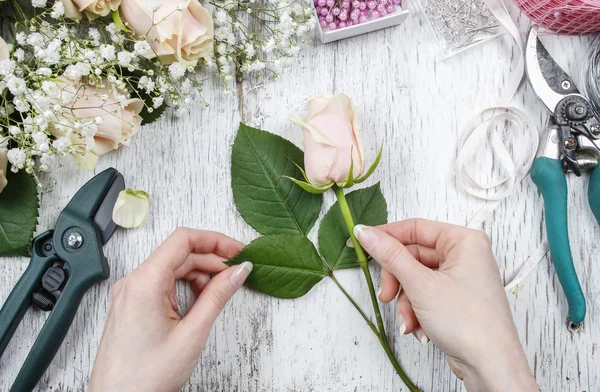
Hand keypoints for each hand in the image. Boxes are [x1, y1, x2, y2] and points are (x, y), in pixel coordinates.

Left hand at [89, 228, 250, 391]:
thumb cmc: (144, 377)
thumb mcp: (191, 335)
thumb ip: (217, 297)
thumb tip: (237, 271)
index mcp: (144, 283)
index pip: (183, 240)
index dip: (215, 240)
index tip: (237, 250)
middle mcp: (133, 282)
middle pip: (180, 253)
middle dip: (212, 259)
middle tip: (238, 272)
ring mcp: (131, 293)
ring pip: (173, 268)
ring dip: (200, 274)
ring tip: (221, 291)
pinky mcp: (133, 305)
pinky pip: (164, 283)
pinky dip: (186, 286)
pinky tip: (202, 301)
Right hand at [353, 219, 537, 391]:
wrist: (490, 365)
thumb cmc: (468, 322)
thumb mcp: (421, 285)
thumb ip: (390, 256)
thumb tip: (366, 233)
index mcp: (464, 241)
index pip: (415, 228)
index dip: (387, 236)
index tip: (363, 242)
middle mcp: (464, 255)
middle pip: (412, 256)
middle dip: (397, 281)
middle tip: (386, 295)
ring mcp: (460, 278)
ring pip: (415, 278)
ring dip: (405, 301)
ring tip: (408, 320)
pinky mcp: (455, 298)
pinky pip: (424, 294)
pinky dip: (415, 310)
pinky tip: (418, 328)